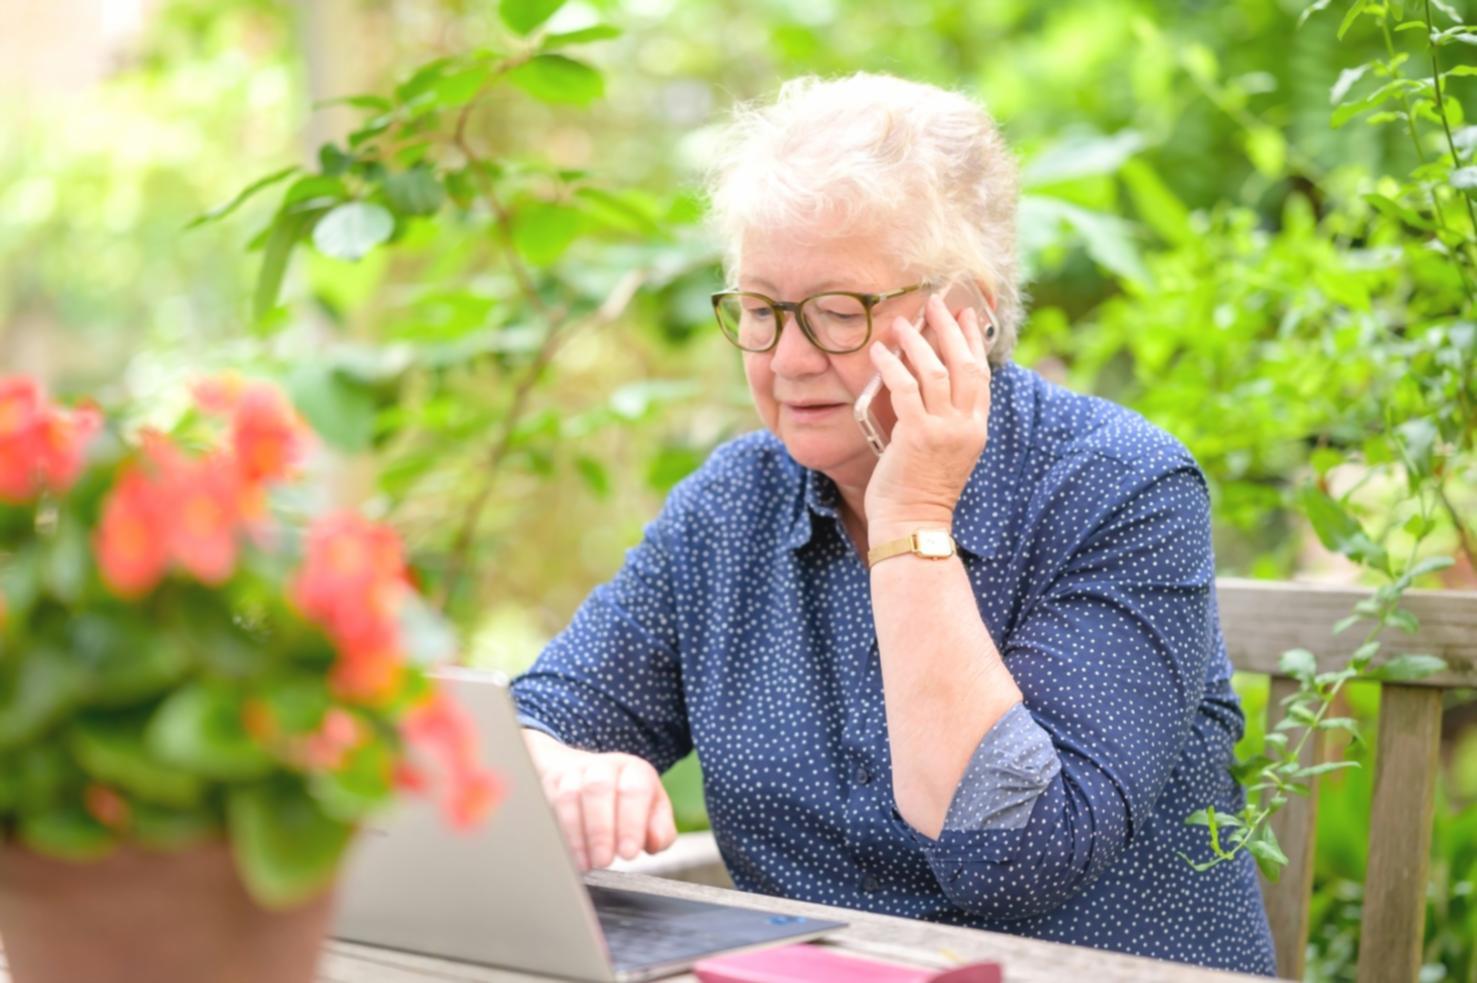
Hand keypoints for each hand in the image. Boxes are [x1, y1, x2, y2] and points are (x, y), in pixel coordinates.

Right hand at [522, 729, 678, 870]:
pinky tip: (565, 853)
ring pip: (570, 795)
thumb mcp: (652, 812)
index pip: (635, 790)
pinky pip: (548, 804)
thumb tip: (653, 842)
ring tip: (585, 864)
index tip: (628, 854)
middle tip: (603, 862)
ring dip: (576, 834)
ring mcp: (573, 773)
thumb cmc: (626, 804)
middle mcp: (603, 766)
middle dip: (601, 829)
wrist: (587, 776)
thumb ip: (661, 830)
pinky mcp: (549, 783)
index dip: (631, 823)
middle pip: (599, 788)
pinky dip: (557, 831)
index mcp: (634, 770)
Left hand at [863, 293, 991, 538]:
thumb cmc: (919, 489)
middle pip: (965, 363)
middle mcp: (966, 426)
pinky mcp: (916, 435)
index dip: (974, 340)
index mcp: (976, 429)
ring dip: (918, 341)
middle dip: (950, 328)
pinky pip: (904, 388)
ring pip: (936, 370)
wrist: (912, 523)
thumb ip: (943, 419)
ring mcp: (944, 430)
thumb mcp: (943, 451)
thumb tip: (925, 382)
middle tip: (935, 302)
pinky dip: (891, 365)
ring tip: (901, 322)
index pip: (981, 374)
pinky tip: (879, 351)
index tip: (967, 314)